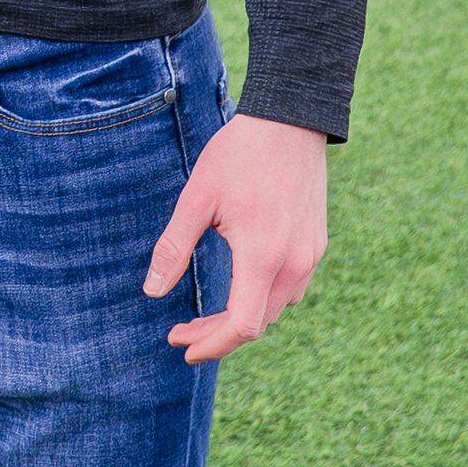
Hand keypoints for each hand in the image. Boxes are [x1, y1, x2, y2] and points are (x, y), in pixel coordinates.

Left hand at [144, 115, 327, 366]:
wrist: (290, 120)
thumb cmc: (239, 154)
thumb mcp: (197, 199)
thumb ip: (174, 247)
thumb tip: (151, 291)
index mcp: (263, 255)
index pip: (241, 326)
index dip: (211, 345)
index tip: (182, 346)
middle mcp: (294, 263)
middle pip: (257, 323)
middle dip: (217, 335)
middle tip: (181, 331)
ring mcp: (310, 254)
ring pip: (276, 308)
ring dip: (241, 318)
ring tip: (205, 315)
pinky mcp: (316, 243)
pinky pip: (291, 288)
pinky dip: (262, 298)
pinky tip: (239, 286)